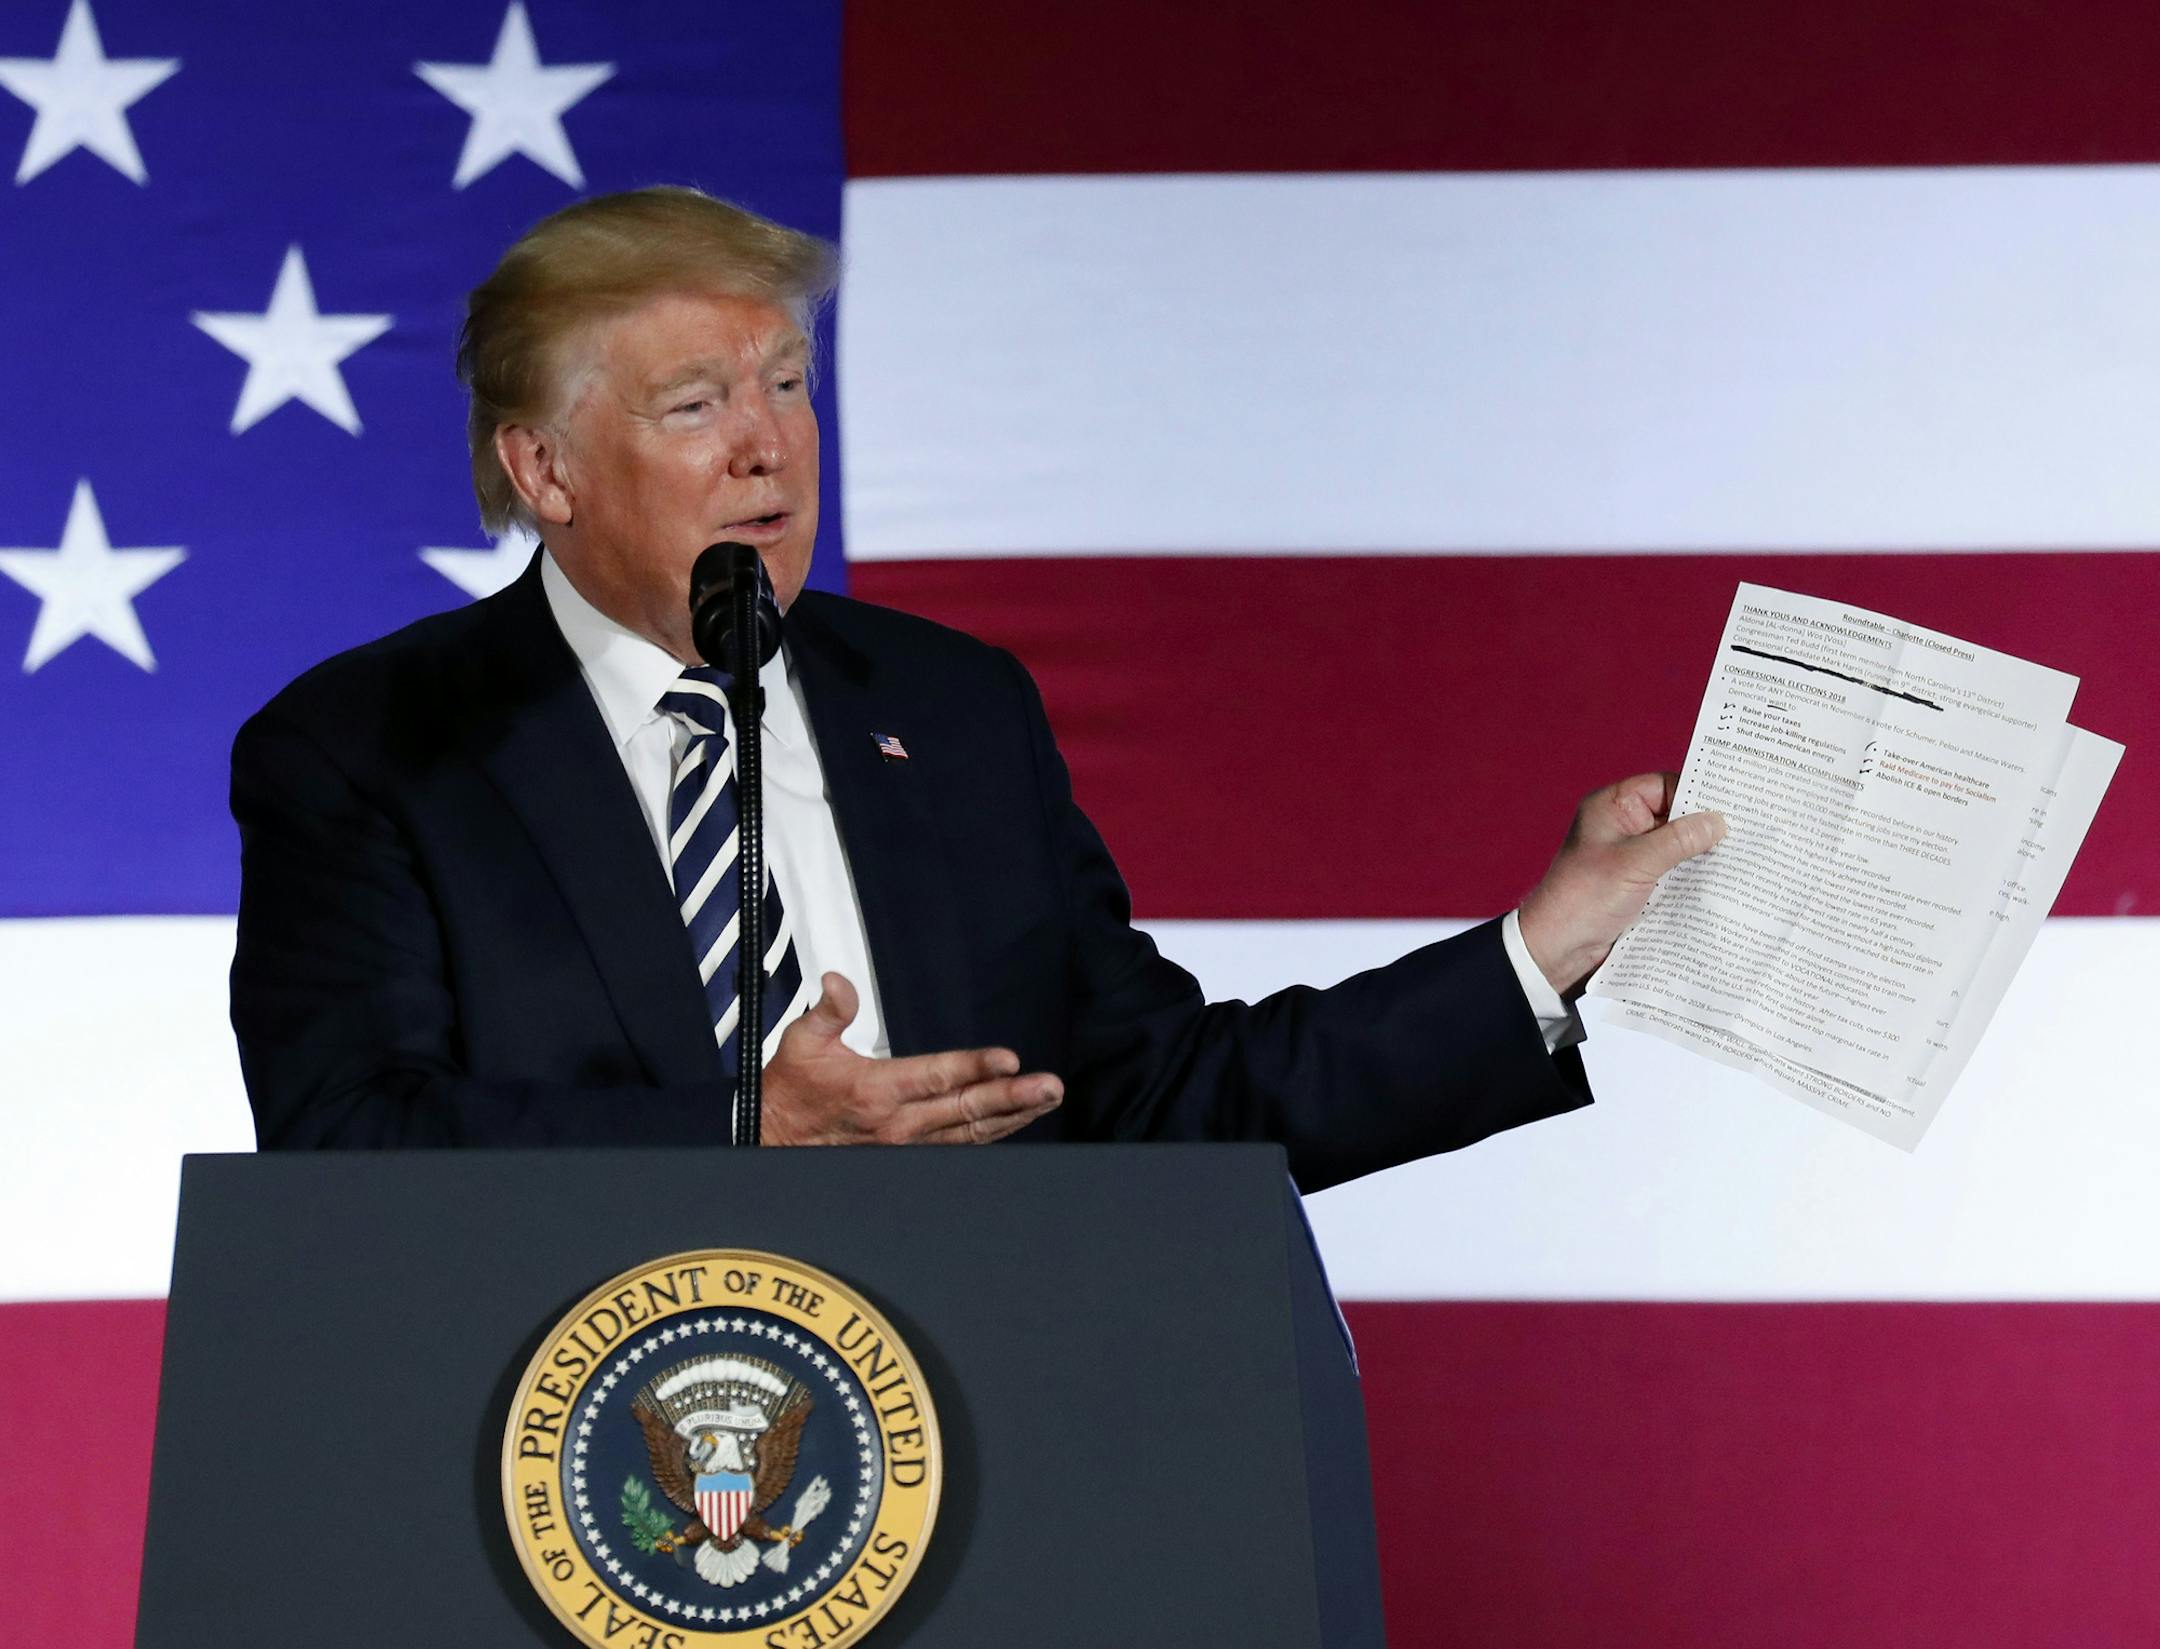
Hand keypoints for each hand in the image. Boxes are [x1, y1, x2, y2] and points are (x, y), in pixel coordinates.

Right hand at [759, 972, 1063, 1144]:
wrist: (772, 1140)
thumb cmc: (791, 1090)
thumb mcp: (801, 1041)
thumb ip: (828, 1010)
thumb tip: (837, 982)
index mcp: (877, 1090)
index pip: (937, 1076)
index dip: (975, 1067)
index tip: (1008, 1060)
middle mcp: (899, 1123)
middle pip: (966, 1109)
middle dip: (1012, 1097)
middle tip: (1049, 1086)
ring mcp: (907, 1145)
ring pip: (970, 1132)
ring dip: (1011, 1117)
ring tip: (1045, 1101)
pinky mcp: (909, 1155)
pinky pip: (959, 1146)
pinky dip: (990, 1135)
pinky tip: (1014, 1122)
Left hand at [1516, 773, 1725, 996]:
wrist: (1557, 949)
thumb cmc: (1585, 898)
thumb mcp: (1635, 863)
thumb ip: (1679, 840)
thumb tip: (1718, 821)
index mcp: (1612, 807)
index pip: (1665, 785)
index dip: (1698, 791)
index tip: (1737, 801)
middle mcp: (1623, 827)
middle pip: (1675, 816)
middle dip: (1707, 826)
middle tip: (1751, 830)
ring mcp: (1632, 857)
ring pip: (1677, 846)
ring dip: (1703, 854)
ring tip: (1746, 856)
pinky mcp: (1639, 884)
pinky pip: (1673, 871)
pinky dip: (1693, 876)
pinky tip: (1723, 881)